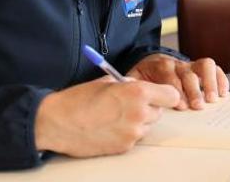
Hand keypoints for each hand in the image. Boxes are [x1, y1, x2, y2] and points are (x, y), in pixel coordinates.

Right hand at [34, 76, 179, 156]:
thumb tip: (139, 86)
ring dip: (138, 121)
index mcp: (137, 92)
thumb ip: (129, 84)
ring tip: (114, 115)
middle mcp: (139, 114)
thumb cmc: (79, 99)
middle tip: (128, 103)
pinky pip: (134, 138)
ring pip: (147, 126)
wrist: (58, 122)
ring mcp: (133, 133)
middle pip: (160, 111)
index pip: (171, 95)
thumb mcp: (107, 81)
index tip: (157, 94)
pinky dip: (126, 132)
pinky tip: (108, 126)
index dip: (164, 94)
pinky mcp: (124, 147)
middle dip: (149, 107)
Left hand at [127, 54, 228, 109]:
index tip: (181, 105)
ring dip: (210, 82)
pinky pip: (214, 69)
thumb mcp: (133, 78)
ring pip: (205, 65)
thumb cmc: (143, 75)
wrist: (149, 61)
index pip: (169, 75)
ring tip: (212, 99)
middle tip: (197, 106)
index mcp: (160, 65)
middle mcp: (178, 64)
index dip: (176, 89)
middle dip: (194, 90)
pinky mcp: (200, 68)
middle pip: (189, 73)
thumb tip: (130, 91)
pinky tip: (223, 93)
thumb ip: (133, 85)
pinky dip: (221, 79)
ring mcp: (190, 65)